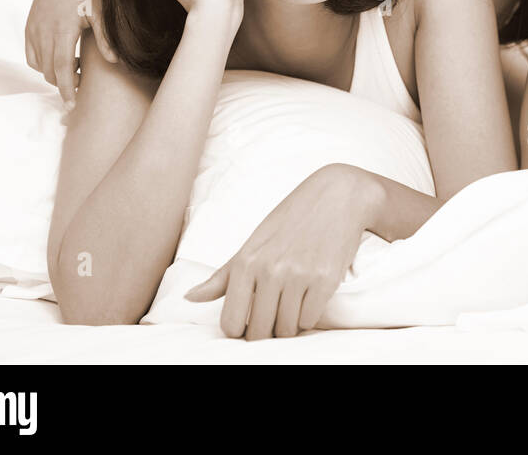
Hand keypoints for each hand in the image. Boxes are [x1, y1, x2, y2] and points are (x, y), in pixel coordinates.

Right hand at [26, 0, 115, 108]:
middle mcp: (44, 32)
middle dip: (63, 85)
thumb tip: (115, 61)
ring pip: (40, 66)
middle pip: (50, 71)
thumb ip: (106, 36)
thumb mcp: (100, 10)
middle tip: (81, 89)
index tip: (72, 105)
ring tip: (77, 70)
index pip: (63, 68)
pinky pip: (31, 56)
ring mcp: (34, 30)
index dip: (67, 89)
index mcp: (63, 30)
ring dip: (55, 74)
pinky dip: (43, 64)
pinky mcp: (29, 28)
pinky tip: (61, 61)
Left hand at [184, 164, 378, 339]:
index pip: (231, 323)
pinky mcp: (326, 280)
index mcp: (246, 262)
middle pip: (259, 332)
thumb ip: (223, 276)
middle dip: (265, 331)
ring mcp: (299, 276)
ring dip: (289, 324)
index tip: (249, 323)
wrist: (338, 195)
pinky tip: (309, 296)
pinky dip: (309, 315)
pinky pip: (310, 320)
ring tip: (292, 303)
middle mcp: (270, 270)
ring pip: (287, 329)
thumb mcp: (254, 242)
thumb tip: (189, 298)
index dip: (239, 330)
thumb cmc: (292, 218)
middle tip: (274, 315)